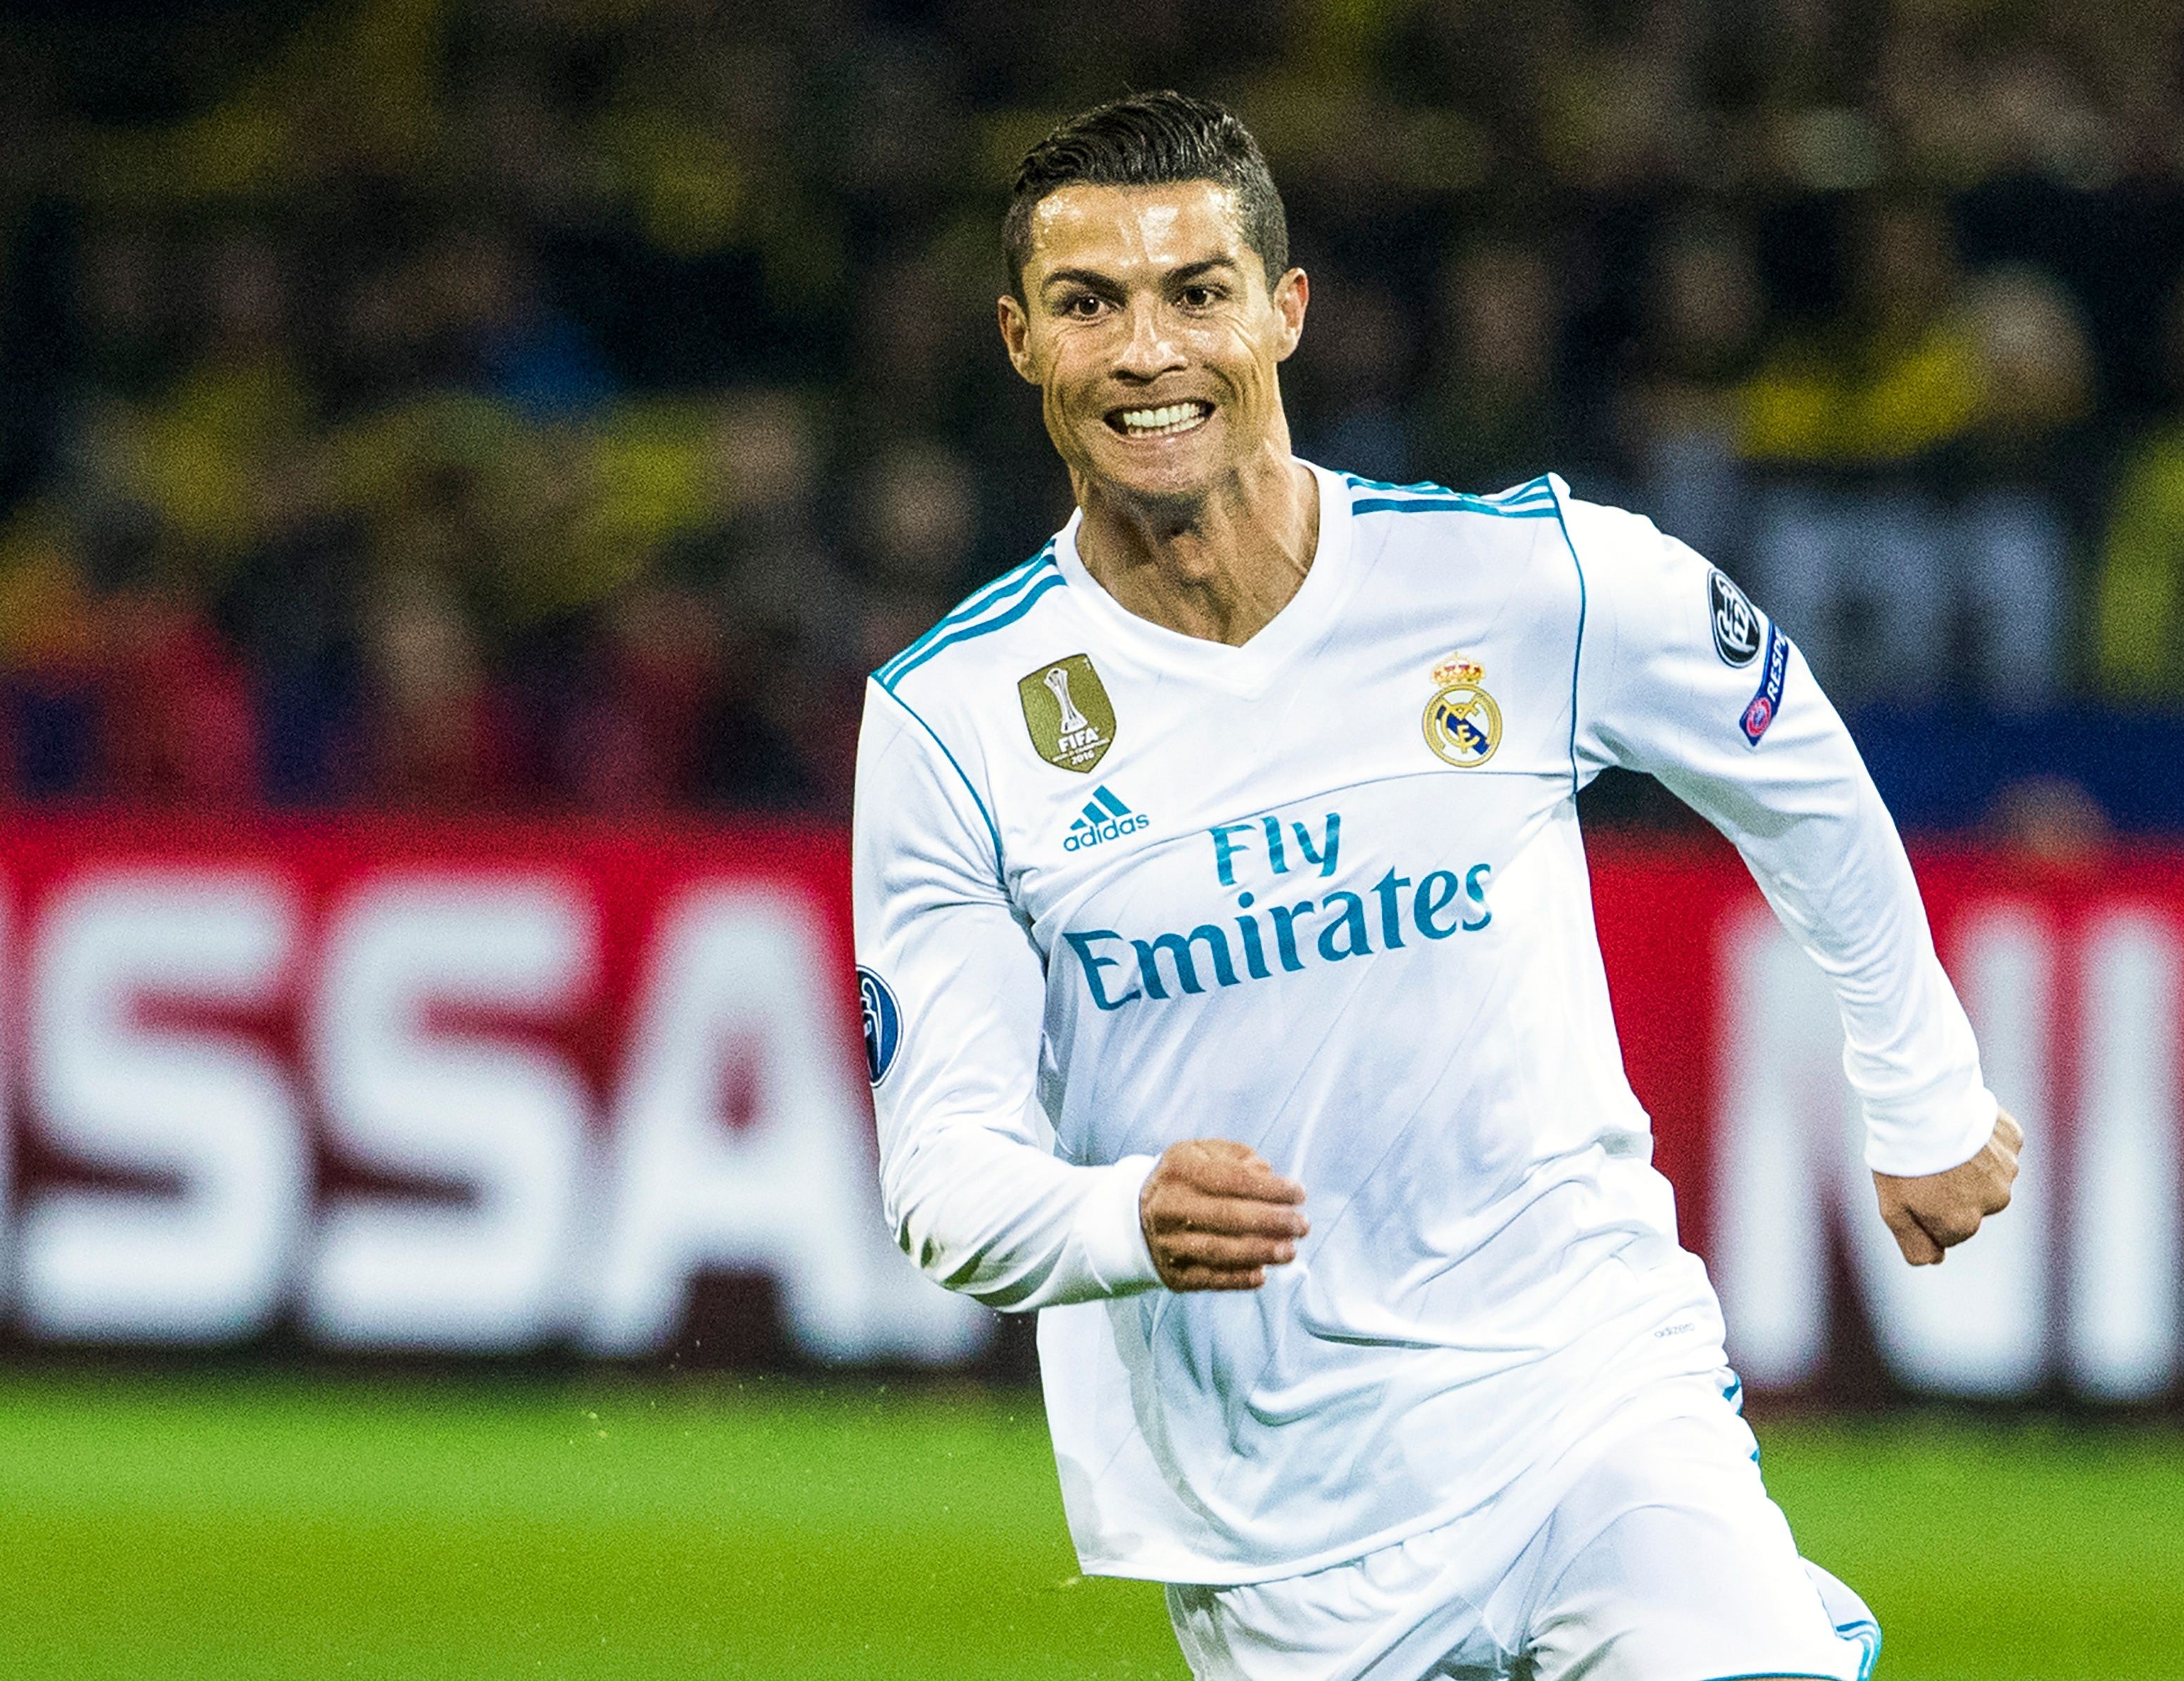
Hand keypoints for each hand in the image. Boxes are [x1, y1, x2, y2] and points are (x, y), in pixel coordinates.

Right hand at [1139, 1139, 1307, 1291]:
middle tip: (1301, 1225)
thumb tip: (1269, 1176)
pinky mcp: (1173, 1273)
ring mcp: (1169, 1242)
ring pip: (1218, 1251)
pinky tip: (1261, 1273)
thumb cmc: (1186, 1180)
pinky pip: (1208, 1279)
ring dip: (1259, 1252)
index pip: (1231, 1179)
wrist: (1137, 1214)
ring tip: (1289, 1251)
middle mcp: (1170, 1205)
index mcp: (1179, 1168)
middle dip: (1272, 1221)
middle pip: (1227, 1215)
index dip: (1270, 1188)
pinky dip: (1237, 1279)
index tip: (1299, 1194)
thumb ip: (1239, 1158)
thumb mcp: (1204, 1153)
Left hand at [1872, 1109, 2022, 1265]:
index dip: (1927, 1211)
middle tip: (1928, 1164)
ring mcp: (2008, 1170)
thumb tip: (1936, 1261)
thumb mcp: (1894, 1210)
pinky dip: (1981, 1140)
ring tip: (1942, 1143)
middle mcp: (1995, 1202)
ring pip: (1986, 1176)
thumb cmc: (1902, 1158)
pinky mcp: (2013, 1140)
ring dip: (1968, 1164)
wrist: (1921, 1104)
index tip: (1915, 1189)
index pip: (1949, 1233)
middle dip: (1952, 1191)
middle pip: (1972, 1206)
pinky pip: (1998, 1146)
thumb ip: (1916, 1245)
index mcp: (1963, 1224)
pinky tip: (1961, 1128)